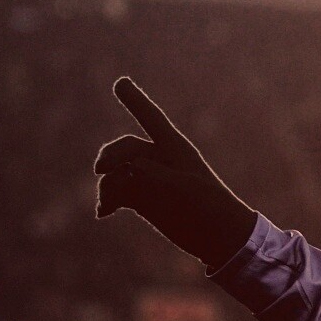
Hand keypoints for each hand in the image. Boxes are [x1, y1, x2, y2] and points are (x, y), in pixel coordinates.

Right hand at [94, 78, 256, 267]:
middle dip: (111, 156)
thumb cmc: (208, 208)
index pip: (151, 118)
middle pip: (126, 149)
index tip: (120, 82)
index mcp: (175, 149)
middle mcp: (160, 161)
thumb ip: (149, 173)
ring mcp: (150, 181)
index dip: (135, 101)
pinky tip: (103, 213)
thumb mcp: (180, 187)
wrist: (220, 238)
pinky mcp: (143, 200)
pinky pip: (117, 193)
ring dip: (108, 185)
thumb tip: (124, 173)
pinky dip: (108, 200)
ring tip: (108, 204)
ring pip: (117, 173)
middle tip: (100, 169)